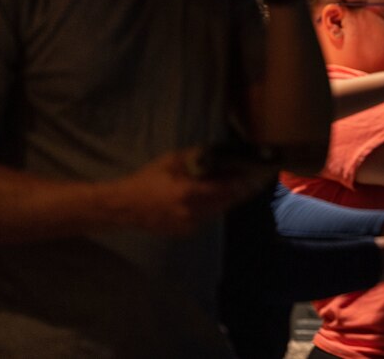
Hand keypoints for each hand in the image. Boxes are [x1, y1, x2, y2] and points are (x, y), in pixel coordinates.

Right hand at [110, 150, 260, 235]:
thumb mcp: (170, 161)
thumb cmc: (146, 180)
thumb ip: (195, 157)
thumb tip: (219, 152)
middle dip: (244, 191)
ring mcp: (190, 225)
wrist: (124, 207)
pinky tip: (222, 197)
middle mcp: (192, 212)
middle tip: (260, 180)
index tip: (258, 173)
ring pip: (220, 211)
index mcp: (188, 193)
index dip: (243, 181)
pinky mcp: (187, 231)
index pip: (225, 188)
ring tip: (247, 186)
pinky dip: (217, 206)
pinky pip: (209, 217)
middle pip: (228, 202)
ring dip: (232, 199)